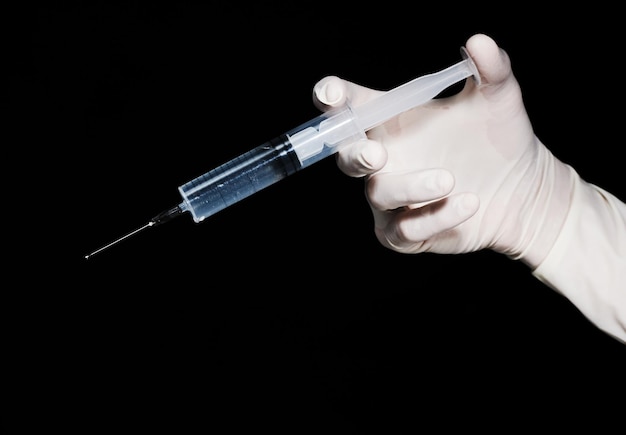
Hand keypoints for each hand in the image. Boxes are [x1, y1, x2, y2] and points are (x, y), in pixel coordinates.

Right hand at [313, 34, 570, 267]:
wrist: (523, 189)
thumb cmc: (498, 139)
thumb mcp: (499, 99)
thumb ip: (490, 68)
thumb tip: (480, 41)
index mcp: (390, 122)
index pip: (350, 108)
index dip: (332, 99)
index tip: (330, 93)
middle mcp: (383, 160)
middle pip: (347, 156)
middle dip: (355, 154)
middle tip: (377, 154)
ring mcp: (391, 199)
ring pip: (381, 194)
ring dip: (411, 187)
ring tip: (450, 180)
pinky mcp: (406, 233)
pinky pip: (407, 230)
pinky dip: (436, 216)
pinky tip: (469, 203)